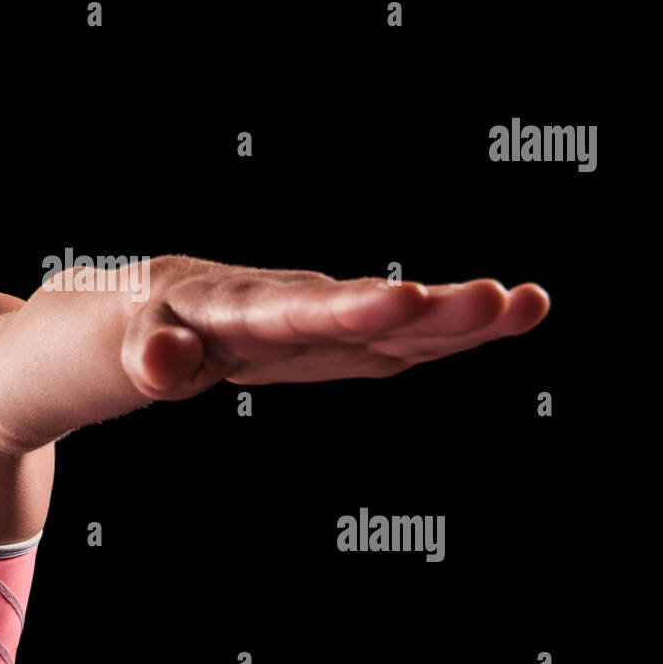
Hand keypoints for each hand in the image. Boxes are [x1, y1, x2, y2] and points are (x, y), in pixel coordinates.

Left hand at [120, 269, 549, 400]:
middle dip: (431, 310)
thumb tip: (164, 363)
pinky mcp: (346, 341)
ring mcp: (328, 322)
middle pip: (367, 308)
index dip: (352, 309)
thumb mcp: (132, 348)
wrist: (162, 310)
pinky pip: (403, 340)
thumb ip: (151, 357)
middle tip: (499, 299)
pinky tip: (512, 316)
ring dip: (462, 317)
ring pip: (400, 321)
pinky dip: (453, 334)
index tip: (406, 300)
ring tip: (530, 303)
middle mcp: (294, 304)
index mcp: (239, 305)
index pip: (300, 309)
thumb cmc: (144, 330)